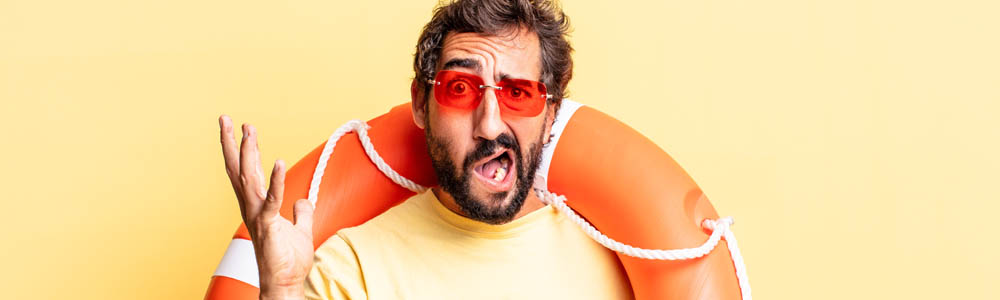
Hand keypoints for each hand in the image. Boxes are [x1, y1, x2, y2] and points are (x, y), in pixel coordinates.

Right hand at [219, 116, 313, 299]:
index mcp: (257, 206)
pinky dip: (275, 181)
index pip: (247, 172)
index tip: (241, 128)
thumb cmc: (288, 261)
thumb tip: (303, 200)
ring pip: (248, 179)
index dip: (243, 150)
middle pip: (239, 170)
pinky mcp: (268, 226)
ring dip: (249, 153)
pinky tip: (278, 161)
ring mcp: (257, 216)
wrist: (285, 284)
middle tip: (227, 118)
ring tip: (248, 130)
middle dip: (233, 143)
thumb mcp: (300, 230)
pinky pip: (271, 200)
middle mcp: (251, 208)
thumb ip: (301, 213)